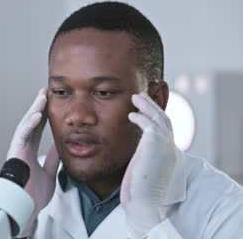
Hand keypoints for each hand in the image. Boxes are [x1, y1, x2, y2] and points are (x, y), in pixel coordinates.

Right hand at [7, 88, 59, 234]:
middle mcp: (22, 147)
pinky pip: (21, 136)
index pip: (37, 128)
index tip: (51, 101)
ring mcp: (18, 150)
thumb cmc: (34, 195)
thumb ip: (53, 158)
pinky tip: (37, 115)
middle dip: (38, 106)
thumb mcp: (50, 172)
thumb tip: (61, 145)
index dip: (44, 114)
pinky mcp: (15, 154)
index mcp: (30, 150)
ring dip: (34, 110)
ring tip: (42, 96)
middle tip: (46, 90)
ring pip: (25, 125)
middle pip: (31, 122)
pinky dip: (29, 125)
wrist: (26, 210)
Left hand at [121, 93, 177, 238]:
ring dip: (147, 106)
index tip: (144, 110)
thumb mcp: (142, 171)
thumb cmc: (139, 193)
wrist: (144, 204)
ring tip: (135, 97)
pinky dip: (141, 117)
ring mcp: (165, 147)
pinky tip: (131, 114)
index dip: (155, 118)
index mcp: (167, 155)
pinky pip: (150, 124)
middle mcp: (169, 149)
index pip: (165, 130)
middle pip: (164, 120)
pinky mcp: (155, 145)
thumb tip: (133, 154)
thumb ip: (142, 159)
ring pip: (159, 118)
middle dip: (152, 106)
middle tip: (141, 96)